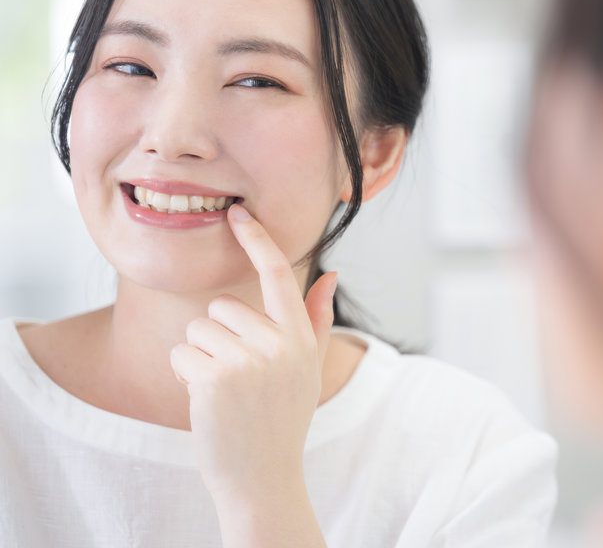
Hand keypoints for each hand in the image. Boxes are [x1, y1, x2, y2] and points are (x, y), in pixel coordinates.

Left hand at [169, 203, 336, 503]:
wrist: (263, 478)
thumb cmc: (283, 417)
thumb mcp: (308, 367)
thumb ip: (317, 319)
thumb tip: (331, 273)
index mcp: (300, 336)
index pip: (278, 274)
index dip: (256, 239)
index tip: (238, 213)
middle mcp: (278, 343)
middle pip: (223, 306)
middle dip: (218, 335)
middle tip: (236, 375)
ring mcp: (248, 360)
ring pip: (198, 328)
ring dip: (200, 356)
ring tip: (222, 389)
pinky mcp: (215, 377)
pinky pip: (181, 354)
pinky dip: (184, 374)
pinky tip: (206, 401)